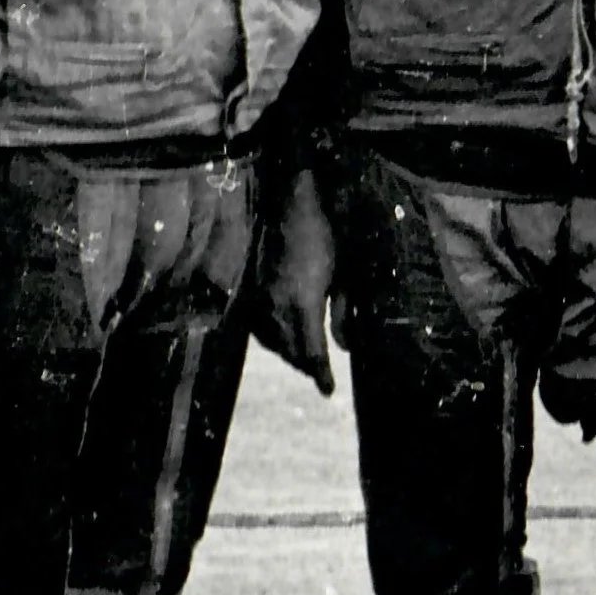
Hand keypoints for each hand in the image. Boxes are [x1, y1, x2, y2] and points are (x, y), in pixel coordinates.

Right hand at [250, 163, 339, 395]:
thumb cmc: (326, 235)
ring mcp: (259, 298)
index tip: (329, 392)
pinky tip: (282, 337)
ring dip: (289, 354)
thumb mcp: (345, 275)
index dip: (321, 375)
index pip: (311, 352)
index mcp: (303, 303)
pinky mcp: (250, 289)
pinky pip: (258, 327)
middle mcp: (276, 306)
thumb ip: (344, 314)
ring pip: (272, 342)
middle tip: (320, 375)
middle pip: (290, 352)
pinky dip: (272, 339)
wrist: (289, 202)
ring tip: (305, 358)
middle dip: (306, 366)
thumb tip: (345, 348)